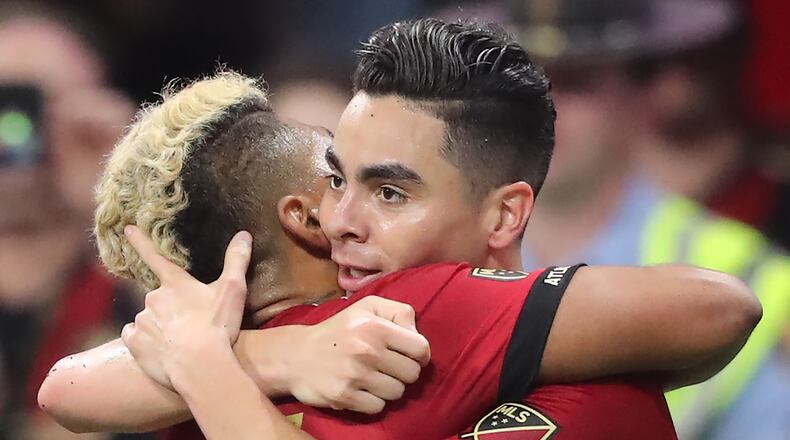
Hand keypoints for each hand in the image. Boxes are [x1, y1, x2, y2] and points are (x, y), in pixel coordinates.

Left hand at [121, 226, 252, 389]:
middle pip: (159, 297)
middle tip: (192, 323)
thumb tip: (243, 234)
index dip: (140, 241)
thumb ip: (237, 260)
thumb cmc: (218, 326)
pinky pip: (135, 337)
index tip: (126, 228)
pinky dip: (146, 341)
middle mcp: (153, 298)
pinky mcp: (134, 343)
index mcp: (175, 283)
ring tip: (181, 340)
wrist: (200, 367)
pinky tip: (163, 350)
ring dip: (160, 325)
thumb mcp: (233, 290)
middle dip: (171, 307)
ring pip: (148, 318)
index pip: (155, 256)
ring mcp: (141, 321)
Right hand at [284, 296, 430, 413]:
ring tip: (374, 378)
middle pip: (412, 373)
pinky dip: (373, 401)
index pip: (420, 348)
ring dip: (389, 387)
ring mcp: (355, 375)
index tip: (409, 356)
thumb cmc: (338, 330)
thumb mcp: (366, 307)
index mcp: (375, 326)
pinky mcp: (344, 397)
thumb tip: (417, 333)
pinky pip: (378, 407)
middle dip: (404, 372)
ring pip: (397, 392)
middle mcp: (367, 350)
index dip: (420, 354)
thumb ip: (398, 312)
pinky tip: (362, 390)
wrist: (296, 355)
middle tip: (388, 367)